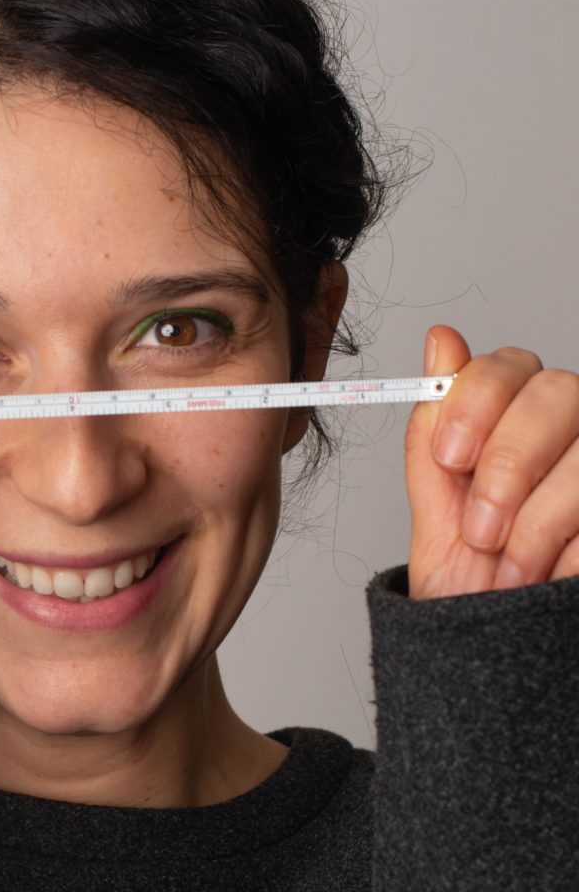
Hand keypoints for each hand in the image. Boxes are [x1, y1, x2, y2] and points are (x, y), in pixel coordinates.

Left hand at [405, 324, 578, 599]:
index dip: (476, 402)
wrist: (501, 661)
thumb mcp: (438, 506)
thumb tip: (440, 337)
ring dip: (539, 517)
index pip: (509, 364)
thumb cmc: (471, 582)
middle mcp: (574, 430)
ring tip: (508, 564)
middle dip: (508, 462)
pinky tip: (549, 575)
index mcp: (516, 419)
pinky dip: (573, 547)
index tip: (449, 457)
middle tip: (479, 527)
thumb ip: (435, 427)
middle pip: (559, 392)